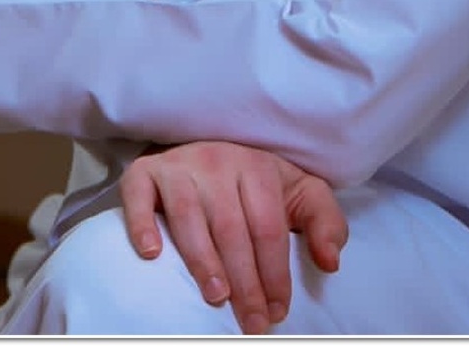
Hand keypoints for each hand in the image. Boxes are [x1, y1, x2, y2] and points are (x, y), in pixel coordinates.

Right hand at [120, 140, 347, 334]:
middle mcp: (217, 160)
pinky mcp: (145, 171)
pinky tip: (152, 254)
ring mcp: (179, 165)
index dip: (275, 272)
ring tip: (215, 296)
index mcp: (258, 167)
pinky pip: (139, 194)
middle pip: (231, 227)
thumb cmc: (258, 185)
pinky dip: (142, 223)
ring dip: (201, 259)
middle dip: (244, 281)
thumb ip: (325, 224)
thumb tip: (330, 262)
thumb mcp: (301, 195)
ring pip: (188, 215)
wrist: (210, 146)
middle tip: (251, 321)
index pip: (268, 227)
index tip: (278, 311)